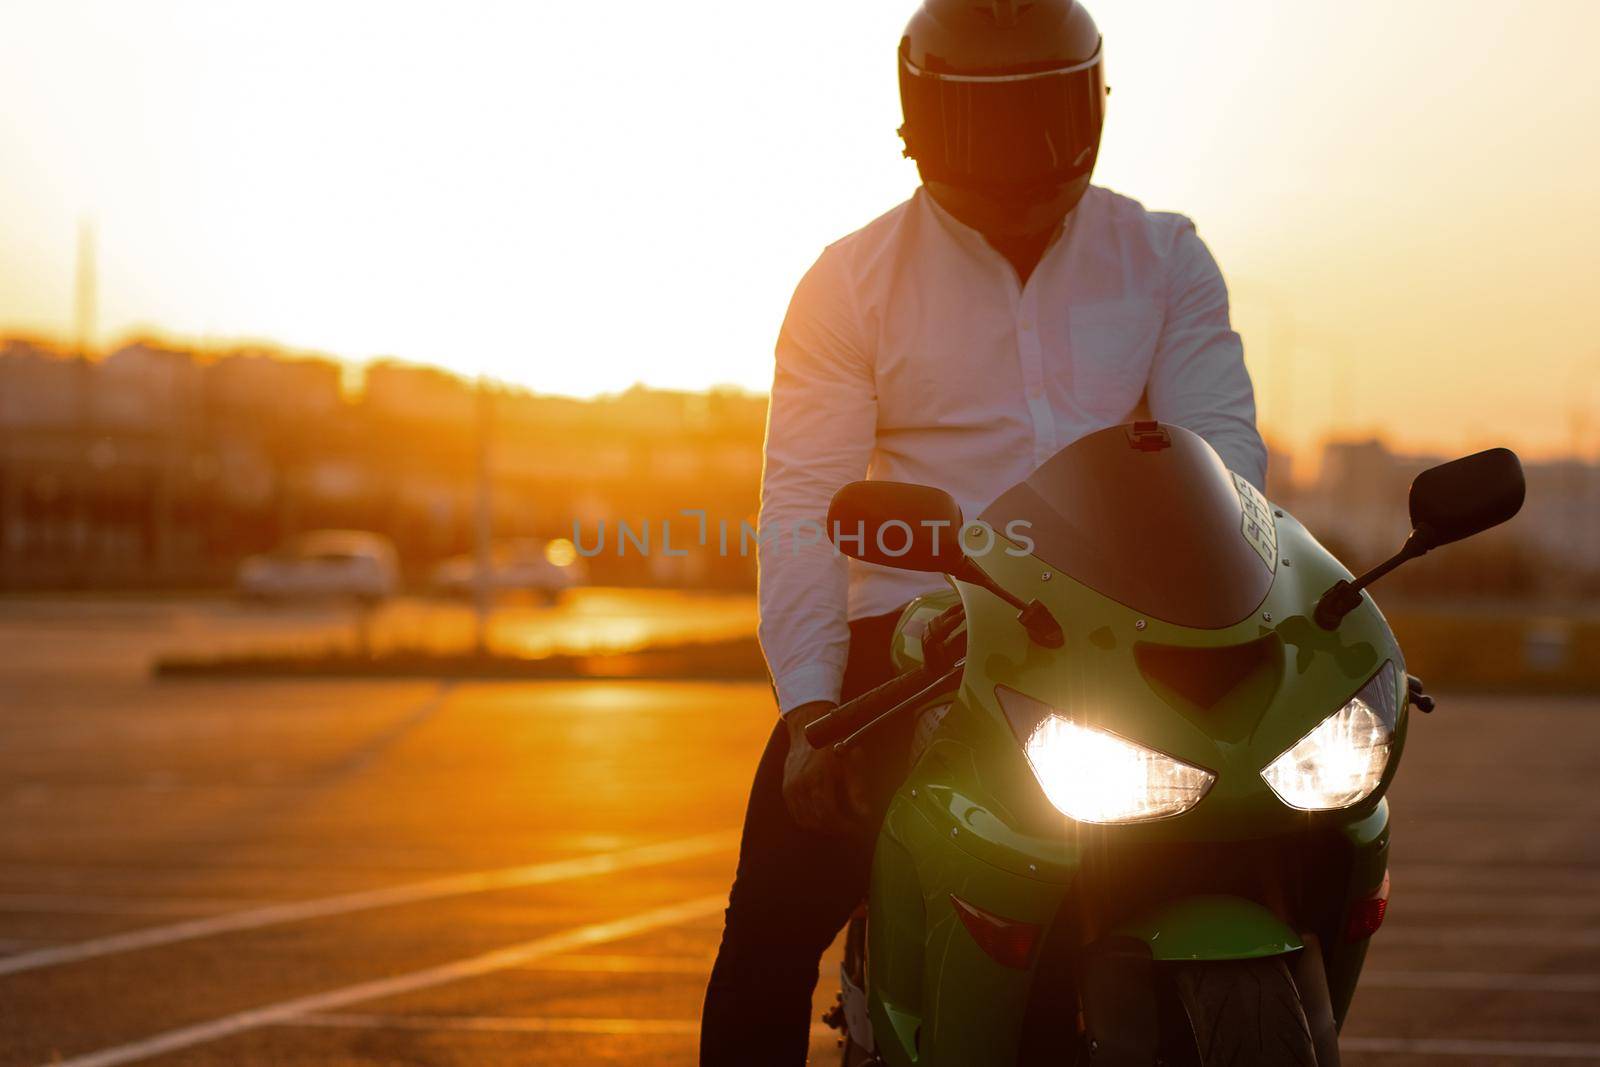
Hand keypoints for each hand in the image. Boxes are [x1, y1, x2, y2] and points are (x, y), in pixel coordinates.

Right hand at [782, 701, 870, 831]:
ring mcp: (792, 787)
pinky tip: (822, 818)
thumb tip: (865, 814)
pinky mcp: (787, 789)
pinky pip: (796, 813)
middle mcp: (802, 784)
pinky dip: (809, 820)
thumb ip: (857, 790)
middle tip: (849, 827)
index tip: (856, 827)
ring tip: (837, 824)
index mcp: (819, 777)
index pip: (829, 813)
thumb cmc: (834, 744)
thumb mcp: (851, 762)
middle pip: (817, 819)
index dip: (843, 825)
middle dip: (835, 828)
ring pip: (805, 820)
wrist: (809, 730)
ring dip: (822, 827)